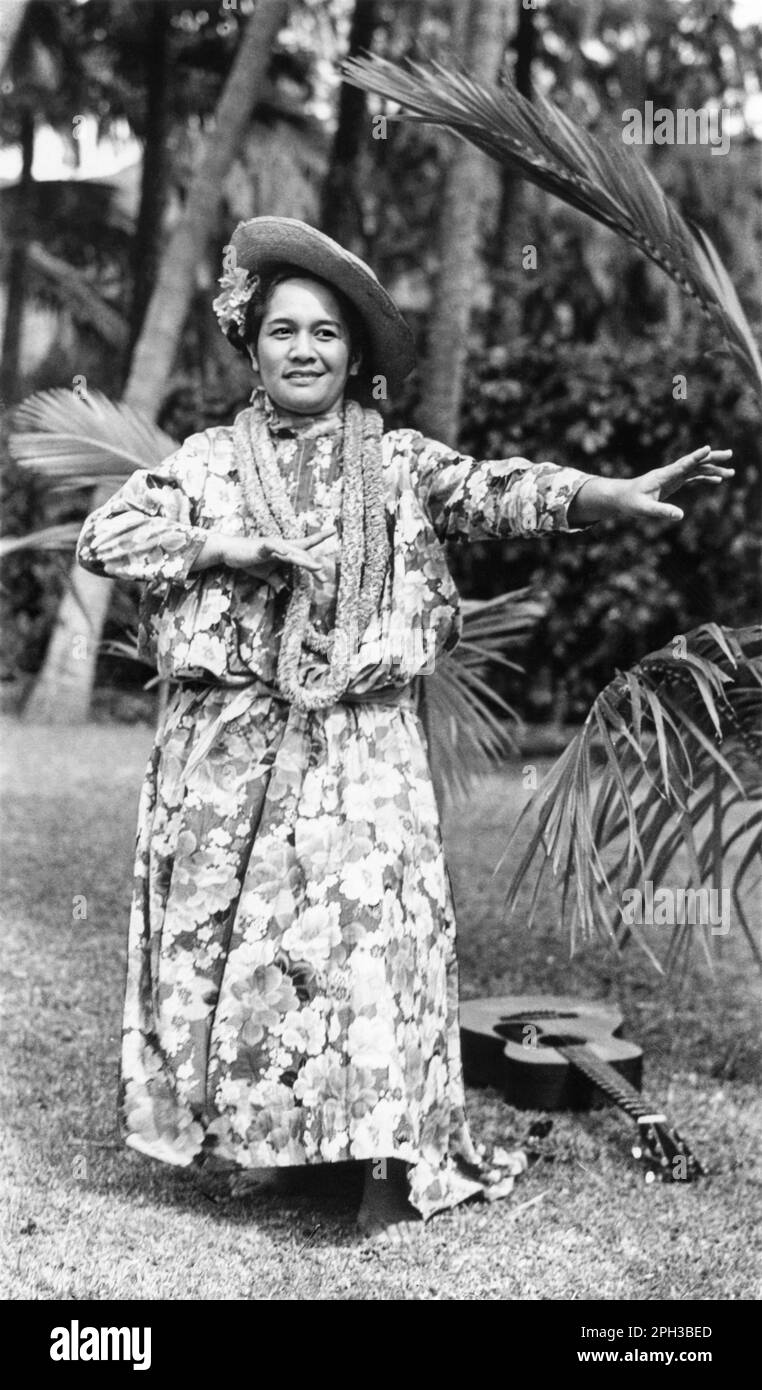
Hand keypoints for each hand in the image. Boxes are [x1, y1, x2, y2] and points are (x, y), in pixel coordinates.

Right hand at [211, 526, 336, 577]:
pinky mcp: (262, 547)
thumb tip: (283, 588)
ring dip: (305, 561)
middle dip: (314, 567)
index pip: (306, 544)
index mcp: (285, 550)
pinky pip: (273, 547)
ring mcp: (273, 545)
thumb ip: (276, 579)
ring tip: (317, 568)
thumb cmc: (248, 560)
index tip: (333, 530)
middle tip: (325, 579)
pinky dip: (280, 550)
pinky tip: (288, 554)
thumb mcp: (265, 574)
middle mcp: (282, 545)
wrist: (230, 552)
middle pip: (303, 554)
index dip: (319, 537)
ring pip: (292, 553)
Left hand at [615, 445, 734, 521]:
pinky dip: (705, 477)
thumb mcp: (644, 509)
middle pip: (694, 463)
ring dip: (713, 469)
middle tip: (730, 454)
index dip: (695, 457)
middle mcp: (670, 473)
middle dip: (712, 458)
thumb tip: (680, 515)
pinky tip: (716, 480)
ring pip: (696, 469)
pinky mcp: (673, 483)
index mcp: (663, 475)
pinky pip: (692, 478)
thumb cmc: (630, 502)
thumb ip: (661, 511)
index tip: (708, 448)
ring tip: (731, 472)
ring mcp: (672, 477)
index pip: (682, 464)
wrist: (621, 497)